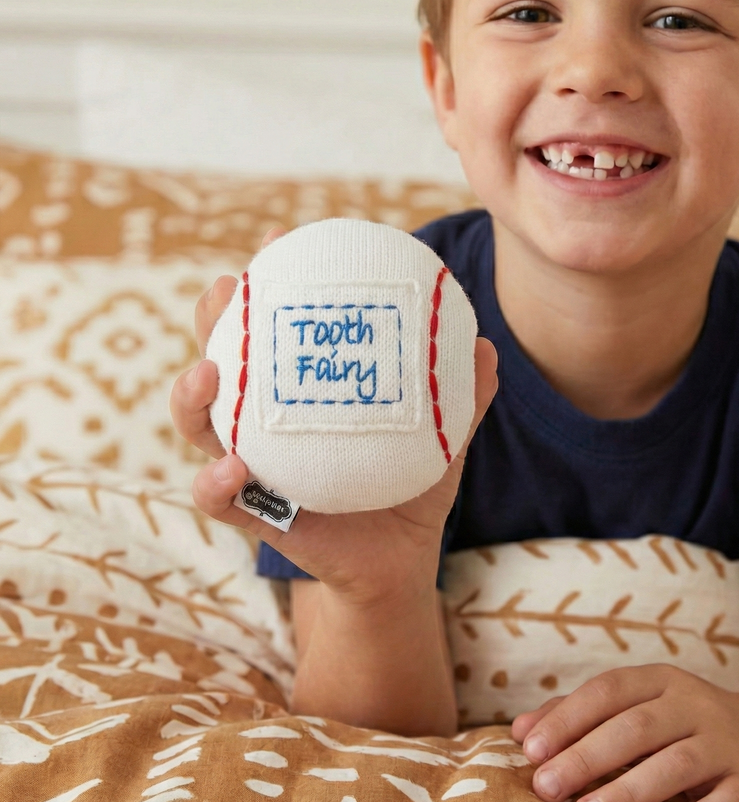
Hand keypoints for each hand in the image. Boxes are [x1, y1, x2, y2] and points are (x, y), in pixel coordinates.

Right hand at [169, 228, 498, 601]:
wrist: (399, 563)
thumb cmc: (411, 489)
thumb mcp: (440, 438)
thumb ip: (461, 397)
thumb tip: (484, 346)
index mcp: (305, 394)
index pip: (275, 329)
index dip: (270, 283)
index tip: (278, 238)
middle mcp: (268, 423)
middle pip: (221, 359)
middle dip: (212, 320)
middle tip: (228, 290)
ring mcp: (254, 467)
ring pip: (200, 423)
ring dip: (192, 394)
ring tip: (207, 373)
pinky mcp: (256, 515)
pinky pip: (218, 498)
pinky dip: (215, 482)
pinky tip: (232, 466)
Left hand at [511, 664, 738, 801]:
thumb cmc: (678, 723)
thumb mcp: (636, 705)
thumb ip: (578, 714)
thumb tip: (520, 731)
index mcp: (659, 681)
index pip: (608, 691)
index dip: (568, 718)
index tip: (530, 749)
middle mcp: (693, 705)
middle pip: (636, 727)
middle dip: (587, 757)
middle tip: (546, 788)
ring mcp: (724, 743)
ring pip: (677, 764)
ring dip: (630, 789)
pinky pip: (726, 801)